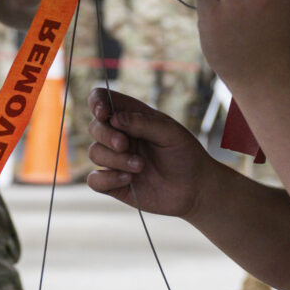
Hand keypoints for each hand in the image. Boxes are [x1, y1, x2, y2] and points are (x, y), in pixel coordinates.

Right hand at [85, 88, 213, 218]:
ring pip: (95, 153)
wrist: (195, 189)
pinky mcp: (114, 184)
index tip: (104, 114)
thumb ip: (143, 123)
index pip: (102, 99)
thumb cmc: (185, 155)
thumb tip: (114, 118)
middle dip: (106, 135)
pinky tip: (128, 180)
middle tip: (124, 144)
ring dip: (115, 159)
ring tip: (140, 166)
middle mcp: (120, 136)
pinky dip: (107, 179)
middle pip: (95, 127)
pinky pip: (94, 180)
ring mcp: (115, 160)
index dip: (97, 102)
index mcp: (132, 117)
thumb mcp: (170, 133)